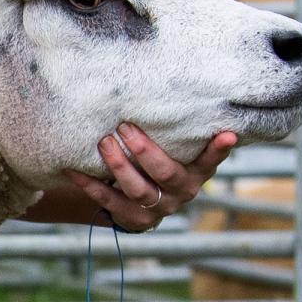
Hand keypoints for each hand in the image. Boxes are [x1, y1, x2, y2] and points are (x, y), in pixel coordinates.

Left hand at [63, 123, 237, 232]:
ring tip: (103, 142)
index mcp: (198, 172)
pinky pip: (109, 201)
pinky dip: (90, 184)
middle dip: (144, 150)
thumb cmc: (157, 162)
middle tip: (124, 127)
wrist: (138, 203)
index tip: (227, 134)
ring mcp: (159, 208)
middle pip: (166, 172)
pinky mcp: (134, 220)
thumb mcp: (174, 149)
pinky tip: (74, 170)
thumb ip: (175, 131)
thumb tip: (166, 81)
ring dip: (118, 165)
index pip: (210, 159)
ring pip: (138, 189)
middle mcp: (182, 192)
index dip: (219, 149)